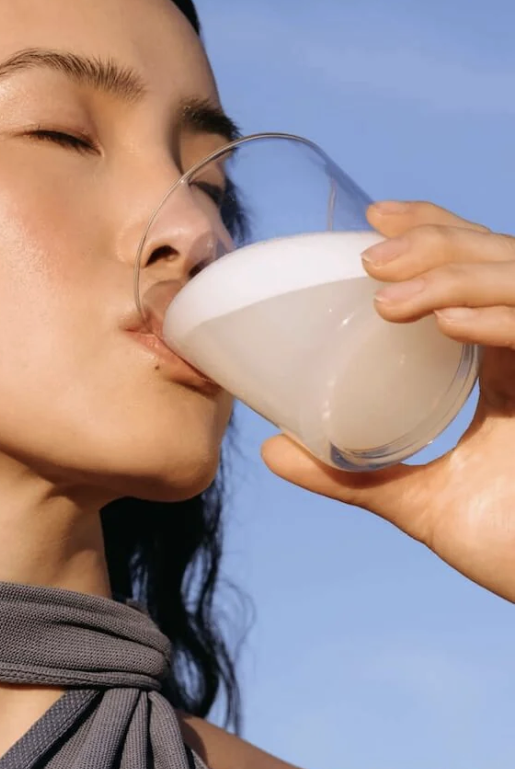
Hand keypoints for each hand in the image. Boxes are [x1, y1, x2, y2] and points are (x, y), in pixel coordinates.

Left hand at [261, 200, 513, 601]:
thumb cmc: (513, 548)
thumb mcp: (422, 502)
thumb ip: (351, 475)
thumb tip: (270, 449)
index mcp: (508, 364)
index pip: (481, 270)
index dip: (438, 229)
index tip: (376, 219)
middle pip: (502, 259)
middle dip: (439, 239)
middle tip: (372, 255)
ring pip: (522, 280)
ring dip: (454, 274)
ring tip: (385, 294)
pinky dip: (501, 320)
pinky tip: (449, 324)